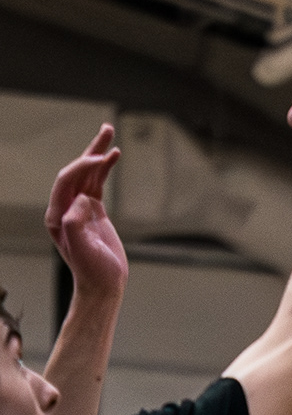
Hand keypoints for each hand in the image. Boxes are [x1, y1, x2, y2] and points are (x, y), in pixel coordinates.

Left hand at [45, 125, 125, 298]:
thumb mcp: (81, 248)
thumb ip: (75, 222)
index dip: (82, 167)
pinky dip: (105, 168)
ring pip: (88, 173)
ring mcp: (79, 207)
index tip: (101, 159)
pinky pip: (98, 183)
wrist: (103, 284)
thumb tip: (82, 199)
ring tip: (109, 132)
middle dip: (90, 150)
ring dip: (98, 153)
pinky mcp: (93, 210)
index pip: (66, 180)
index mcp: (55, 215)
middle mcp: (64, 207)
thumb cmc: (92, 270)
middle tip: (106, 130)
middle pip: (76, 170)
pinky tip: (114, 156)